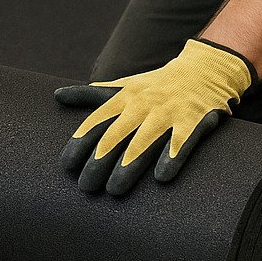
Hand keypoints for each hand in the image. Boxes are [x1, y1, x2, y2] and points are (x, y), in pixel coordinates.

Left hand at [55, 38, 253, 195]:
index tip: (66, 167)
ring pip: (144, 142)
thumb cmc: (156, 85)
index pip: (95, 123)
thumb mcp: (122, 86)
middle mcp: (142, 105)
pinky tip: (161, 177)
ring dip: (127, 167)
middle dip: (98, 162)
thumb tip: (56, 95)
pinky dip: (171, 158)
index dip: (79, 145)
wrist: (205, 70)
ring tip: (114, 190)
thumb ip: (90, 95)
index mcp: (123, 99)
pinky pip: (181, 142)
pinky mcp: (193, 121)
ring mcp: (168, 113)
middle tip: (86, 187)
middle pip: (115, 136)